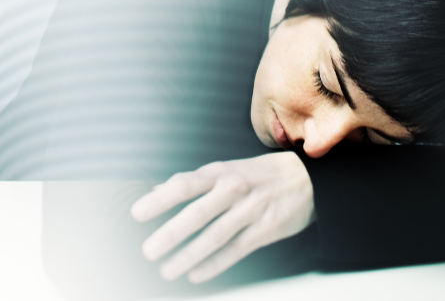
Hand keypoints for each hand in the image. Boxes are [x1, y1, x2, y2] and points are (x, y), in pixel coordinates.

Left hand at [130, 152, 314, 282]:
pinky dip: (215, 264)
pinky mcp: (267, 229)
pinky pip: (236, 250)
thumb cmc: (257, 175)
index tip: (137, 214)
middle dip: (170, 234)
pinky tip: (196, 274)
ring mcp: (251, 210)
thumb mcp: (225, 169)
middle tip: (148, 251)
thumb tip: (155, 189)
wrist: (307, 179)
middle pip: (198, 213)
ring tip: (167, 270)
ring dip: (188, 255)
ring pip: (216, 236)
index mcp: (219, 172)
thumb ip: (191, 181)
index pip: (184, 185)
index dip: (160, 199)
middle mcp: (234, 189)